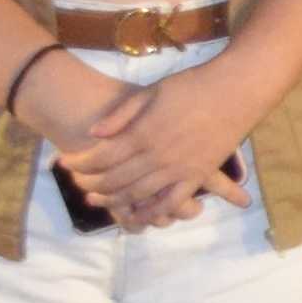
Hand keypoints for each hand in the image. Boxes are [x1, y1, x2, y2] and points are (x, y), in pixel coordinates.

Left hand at [59, 52, 262, 219]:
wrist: (236, 91)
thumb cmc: (193, 85)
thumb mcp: (151, 91)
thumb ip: (122, 114)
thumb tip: (93, 132)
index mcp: (144, 132)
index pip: (103, 155)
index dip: (81, 161)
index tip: (65, 161)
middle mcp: (158, 155)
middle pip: (116, 178)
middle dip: (91, 183)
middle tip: (75, 184)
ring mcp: (178, 169)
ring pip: (139, 194)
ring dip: (114, 200)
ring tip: (96, 201)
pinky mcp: (197, 176)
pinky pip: (172, 202)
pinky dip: (153, 213)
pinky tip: (138, 217)